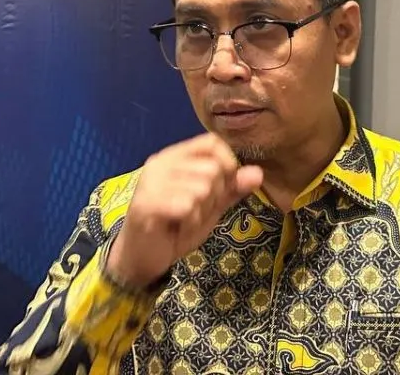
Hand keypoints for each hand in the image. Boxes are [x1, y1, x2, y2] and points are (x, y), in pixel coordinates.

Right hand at [105, 133, 262, 289]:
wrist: (141, 257)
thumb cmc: (175, 227)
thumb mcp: (210, 207)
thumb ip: (231, 189)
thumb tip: (258, 173)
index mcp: (176, 156)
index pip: (212, 143)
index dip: (227, 163)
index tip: (223, 187)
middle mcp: (161, 163)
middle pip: (212, 168)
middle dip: (214, 197)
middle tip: (195, 211)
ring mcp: (151, 181)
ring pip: (202, 188)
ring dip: (201, 212)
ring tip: (185, 220)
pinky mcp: (146, 203)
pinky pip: (187, 205)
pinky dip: (190, 221)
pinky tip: (177, 227)